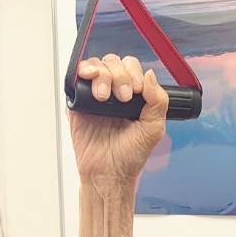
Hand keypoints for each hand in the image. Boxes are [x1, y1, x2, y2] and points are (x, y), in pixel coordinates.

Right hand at [69, 54, 167, 182]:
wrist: (108, 173)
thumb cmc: (129, 156)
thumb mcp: (154, 128)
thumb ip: (158, 101)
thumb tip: (150, 75)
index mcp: (133, 96)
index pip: (132, 68)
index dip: (134, 74)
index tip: (137, 91)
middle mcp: (114, 92)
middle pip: (114, 62)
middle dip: (120, 75)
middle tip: (123, 97)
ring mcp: (94, 96)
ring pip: (97, 66)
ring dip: (103, 75)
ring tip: (104, 97)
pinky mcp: (78, 102)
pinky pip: (77, 77)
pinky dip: (83, 71)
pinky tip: (89, 78)